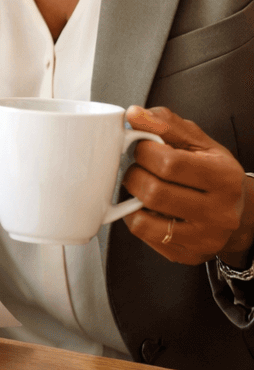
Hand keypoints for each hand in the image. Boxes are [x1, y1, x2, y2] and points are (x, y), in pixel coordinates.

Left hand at [121, 106, 253, 266]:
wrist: (239, 213)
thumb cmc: (214, 173)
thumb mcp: (199, 142)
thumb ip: (166, 124)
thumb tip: (133, 115)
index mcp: (224, 178)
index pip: (170, 163)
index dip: (145, 150)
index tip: (142, 146)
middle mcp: (219, 212)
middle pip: (154, 192)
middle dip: (135, 174)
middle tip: (138, 167)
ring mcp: (204, 238)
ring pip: (144, 220)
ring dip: (131, 198)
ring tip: (140, 186)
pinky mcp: (187, 255)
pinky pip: (144, 236)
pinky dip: (135, 217)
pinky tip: (146, 207)